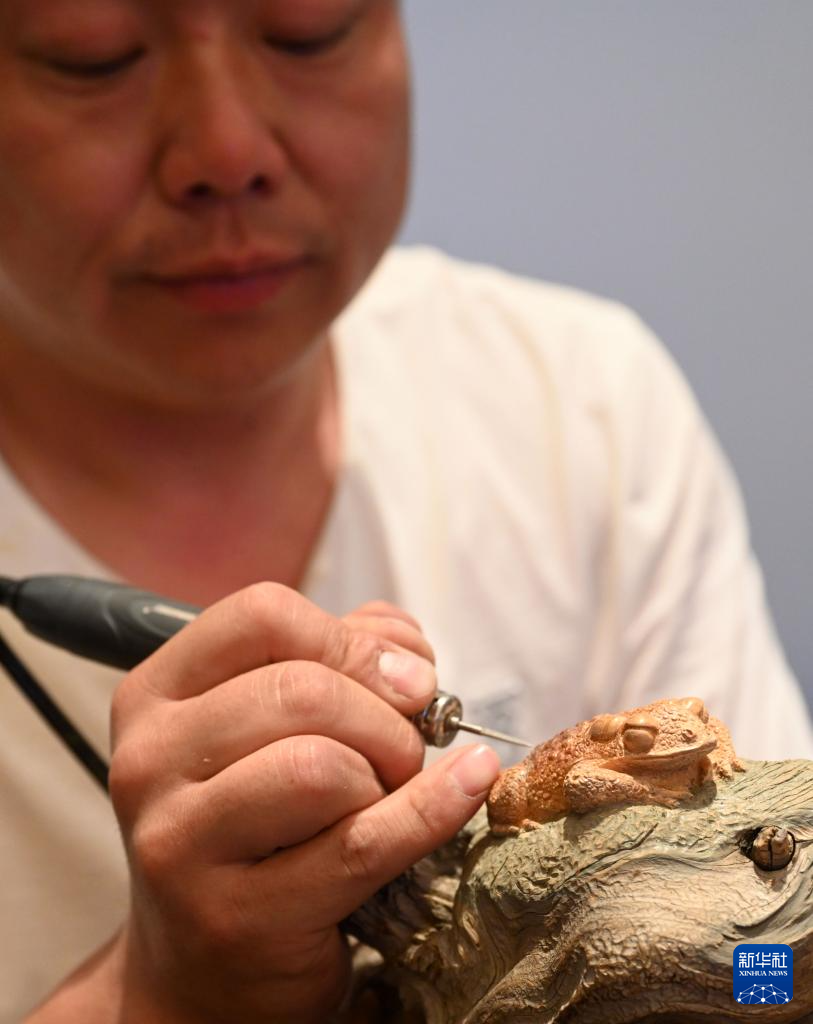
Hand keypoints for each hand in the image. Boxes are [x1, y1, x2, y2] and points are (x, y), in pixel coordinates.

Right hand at [105, 584, 498, 1022]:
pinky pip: (360, 843)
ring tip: (385, 794)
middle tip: (406, 746)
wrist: (205, 962)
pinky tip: (468, 785)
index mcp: (156, 693)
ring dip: (388, 774)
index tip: (404, 674)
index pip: (262, 616)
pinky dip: (432, 808)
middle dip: (385, 714)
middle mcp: (150, 760)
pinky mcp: (232, 917)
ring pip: (322, 765)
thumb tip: (405, 647)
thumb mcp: (272, 726)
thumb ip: (336, 660)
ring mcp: (179, 842)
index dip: (349, 637)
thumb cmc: (253, 823)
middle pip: (301, 690)